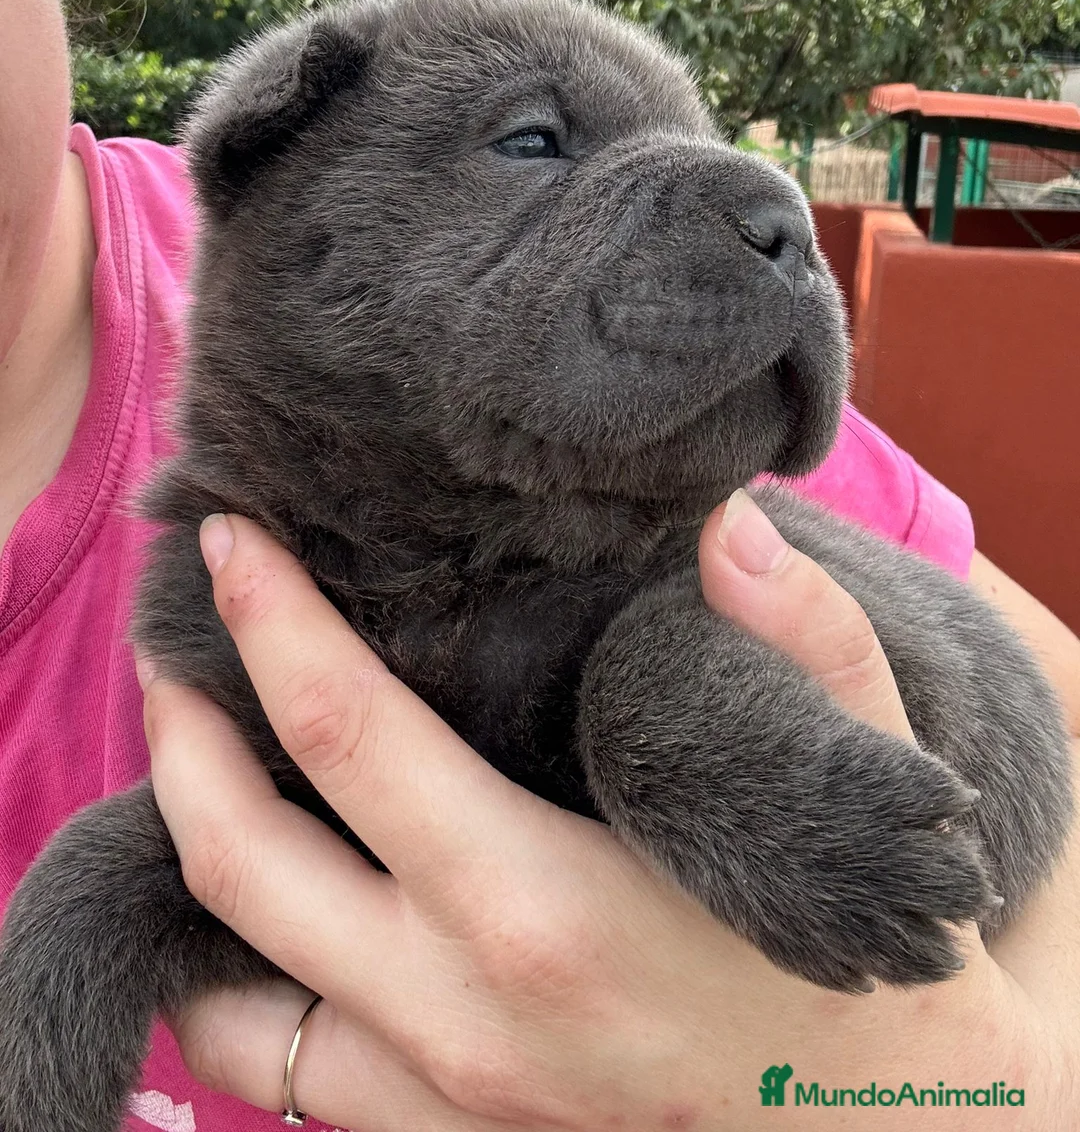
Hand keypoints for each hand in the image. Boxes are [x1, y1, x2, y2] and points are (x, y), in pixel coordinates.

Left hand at [140, 493, 1079, 1129]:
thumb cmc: (871, 963)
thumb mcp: (861, 782)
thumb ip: (804, 637)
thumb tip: (721, 523)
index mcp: (543, 907)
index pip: (346, 731)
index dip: (271, 621)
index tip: (232, 539)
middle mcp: (461, 1016)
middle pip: (239, 856)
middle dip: (181, 731)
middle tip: (174, 646)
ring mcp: (438, 1102)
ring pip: (225, 993)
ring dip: (185, 870)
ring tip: (197, 770)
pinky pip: (280, 1074)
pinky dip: (233, 984)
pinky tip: (263, 908)